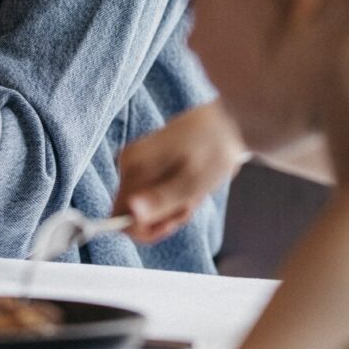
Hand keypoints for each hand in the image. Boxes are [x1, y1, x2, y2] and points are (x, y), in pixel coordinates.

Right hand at [113, 99, 247, 243]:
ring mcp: (137, 163)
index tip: (174, 220)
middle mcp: (128, 164)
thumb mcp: (192, 181)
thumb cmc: (214, 148)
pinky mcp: (147, 164)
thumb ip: (161, 200)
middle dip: (163, 217)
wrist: (228, 120)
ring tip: (194, 191)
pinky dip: (174, 197)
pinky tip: (191, 185)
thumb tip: (132, 214)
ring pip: (145, 206)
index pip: (119, 218)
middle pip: (134, 214)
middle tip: (190, 200)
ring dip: (172, 208)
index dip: (147, 228)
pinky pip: (153, 194)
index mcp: (133, 167)